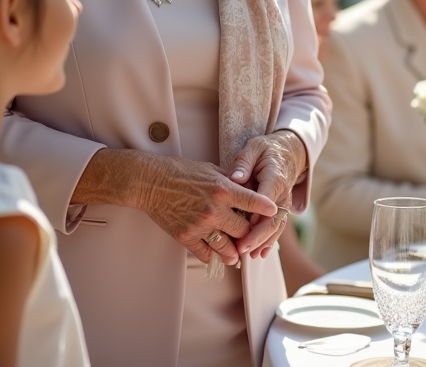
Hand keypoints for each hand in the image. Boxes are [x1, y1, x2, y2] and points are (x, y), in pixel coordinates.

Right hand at [133, 152, 276, 266]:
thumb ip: (231, 182)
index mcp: (223, 189)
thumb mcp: (211, 170)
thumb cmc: (180, 172)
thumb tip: (248, 188)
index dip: (267, 210)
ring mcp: (200, 225)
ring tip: (237, 253)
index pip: (254, 203)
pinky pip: (206, 254)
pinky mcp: (186, 236)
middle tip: (252, 236)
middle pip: (244, 231)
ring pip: (227, 248)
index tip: (274, 213)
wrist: (151, 182)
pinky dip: (213, 255)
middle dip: (249, 234)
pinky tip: (216, 254)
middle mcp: (214, 209)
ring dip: (234, 252)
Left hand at [227, 130, 307, 257]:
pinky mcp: (282, 208)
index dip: (257, 216)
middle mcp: (282, 193)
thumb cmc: (267, 150)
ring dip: (263, 242)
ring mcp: (284, 202)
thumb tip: (235, 178)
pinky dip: (270, 241)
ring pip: (277, 226)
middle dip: (258, 236)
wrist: (289, 151)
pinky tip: (260, 253)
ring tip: (248, 255)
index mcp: (274, 177)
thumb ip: (244, 163)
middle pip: (273, 219)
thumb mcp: (254, 148)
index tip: (244, 228)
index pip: (266, 200)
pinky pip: (278, 226)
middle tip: (241, 249)